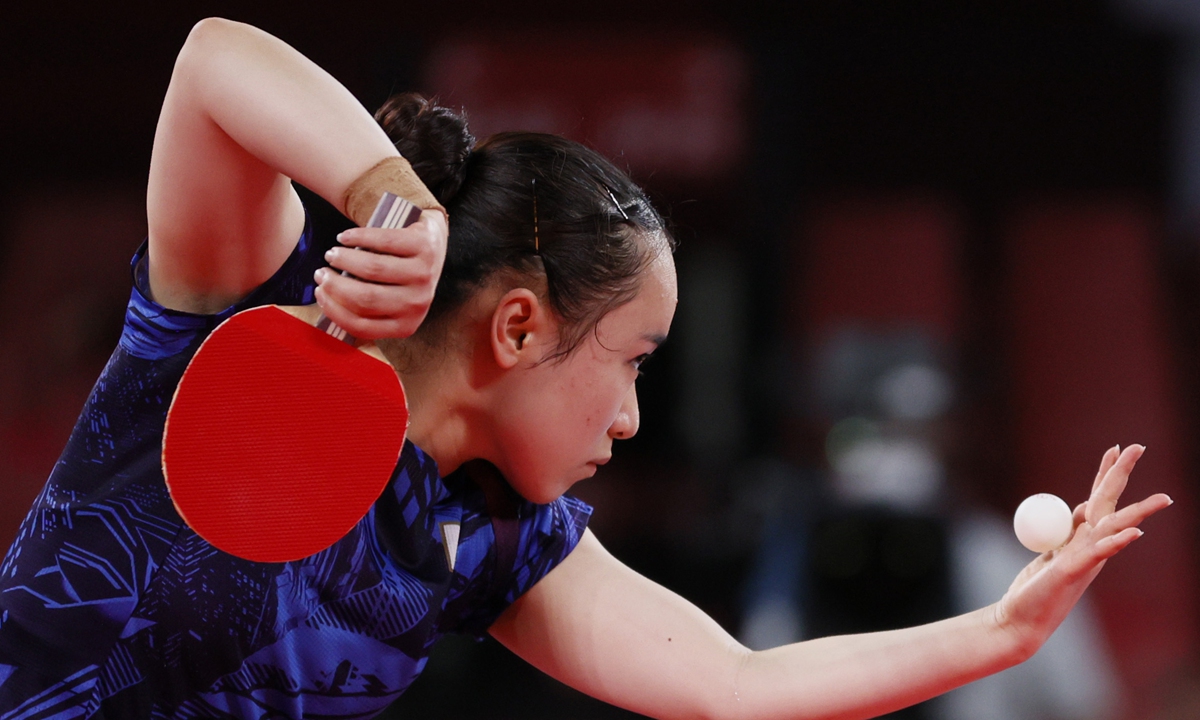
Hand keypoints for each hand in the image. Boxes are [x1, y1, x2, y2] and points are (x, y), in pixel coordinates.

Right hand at [313, 209, 447, 339]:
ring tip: (331, 254)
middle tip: (321, 273)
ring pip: (373, 269)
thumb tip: (325, 305)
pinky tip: (344, 238)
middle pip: (365, 298)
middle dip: (334, 285)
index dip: (333, 309)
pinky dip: (357, 237)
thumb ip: (363, 311)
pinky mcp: (424, 246)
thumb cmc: (398, 279)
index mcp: (405, 325)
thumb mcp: (387, 303)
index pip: (361, 326)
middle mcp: (417, 303)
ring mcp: (423, 275)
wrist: (431, 246)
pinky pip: (384, 241)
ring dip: (344, 260)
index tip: (319, 293)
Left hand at [993, 444, 1171, 656]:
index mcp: (1081, 539)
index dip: (1106, 473)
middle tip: (1139, 446)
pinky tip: (1134, 533)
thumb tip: (1083, 507)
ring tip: (1164, 500)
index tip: (1115, 448)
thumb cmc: (1033, 590)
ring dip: (1137, 511)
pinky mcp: (1072, 570)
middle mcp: (1089, 546)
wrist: (1019, 620)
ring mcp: (1084, 559)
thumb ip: (1067, 532)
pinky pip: (1097, 552)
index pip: (1097, 498)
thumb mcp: (1051, 551)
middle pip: (1108, 503)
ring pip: (1113, 527)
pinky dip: (1115, 541)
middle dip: (1122, 474)